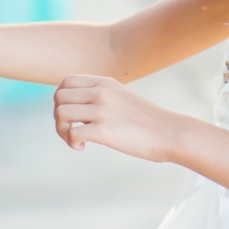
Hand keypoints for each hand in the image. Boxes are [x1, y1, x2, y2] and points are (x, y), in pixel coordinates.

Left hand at [54, 74, 176, 161]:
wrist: (170, 133)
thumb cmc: (147, 121)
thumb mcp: (122, 97)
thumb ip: (102, 96)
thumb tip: (79, 108)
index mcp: (105, 83)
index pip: (66, 81)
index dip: (62, 100)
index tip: (73, 115)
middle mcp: (101, 92)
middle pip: (59, 97)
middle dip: (58, 117)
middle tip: (71, 131)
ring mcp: (102, 110)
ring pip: (61, 113)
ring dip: (62, 130)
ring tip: (77, 140)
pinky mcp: (104, 130)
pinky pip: (72, 133)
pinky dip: (72, 142)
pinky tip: (84, 147)